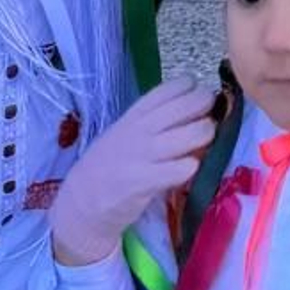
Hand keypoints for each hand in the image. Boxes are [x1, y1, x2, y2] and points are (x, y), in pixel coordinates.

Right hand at [51, 79, 216, 267]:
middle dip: (207, 109)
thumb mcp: (127, 132)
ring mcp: (143, 154)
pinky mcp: (146, 181)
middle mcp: (141, 129)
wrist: (81, 202)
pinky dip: (192, 168)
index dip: (193, 88)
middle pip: (190, 105)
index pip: (173, 87)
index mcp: (136, 114)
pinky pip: (184, 168)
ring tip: (202, 147)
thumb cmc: (110, 165)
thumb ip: (156, 121)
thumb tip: (195, 110)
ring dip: (206, 138)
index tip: (199, 98)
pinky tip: (187, 171)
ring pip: (194, 134)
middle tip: (208, 120)